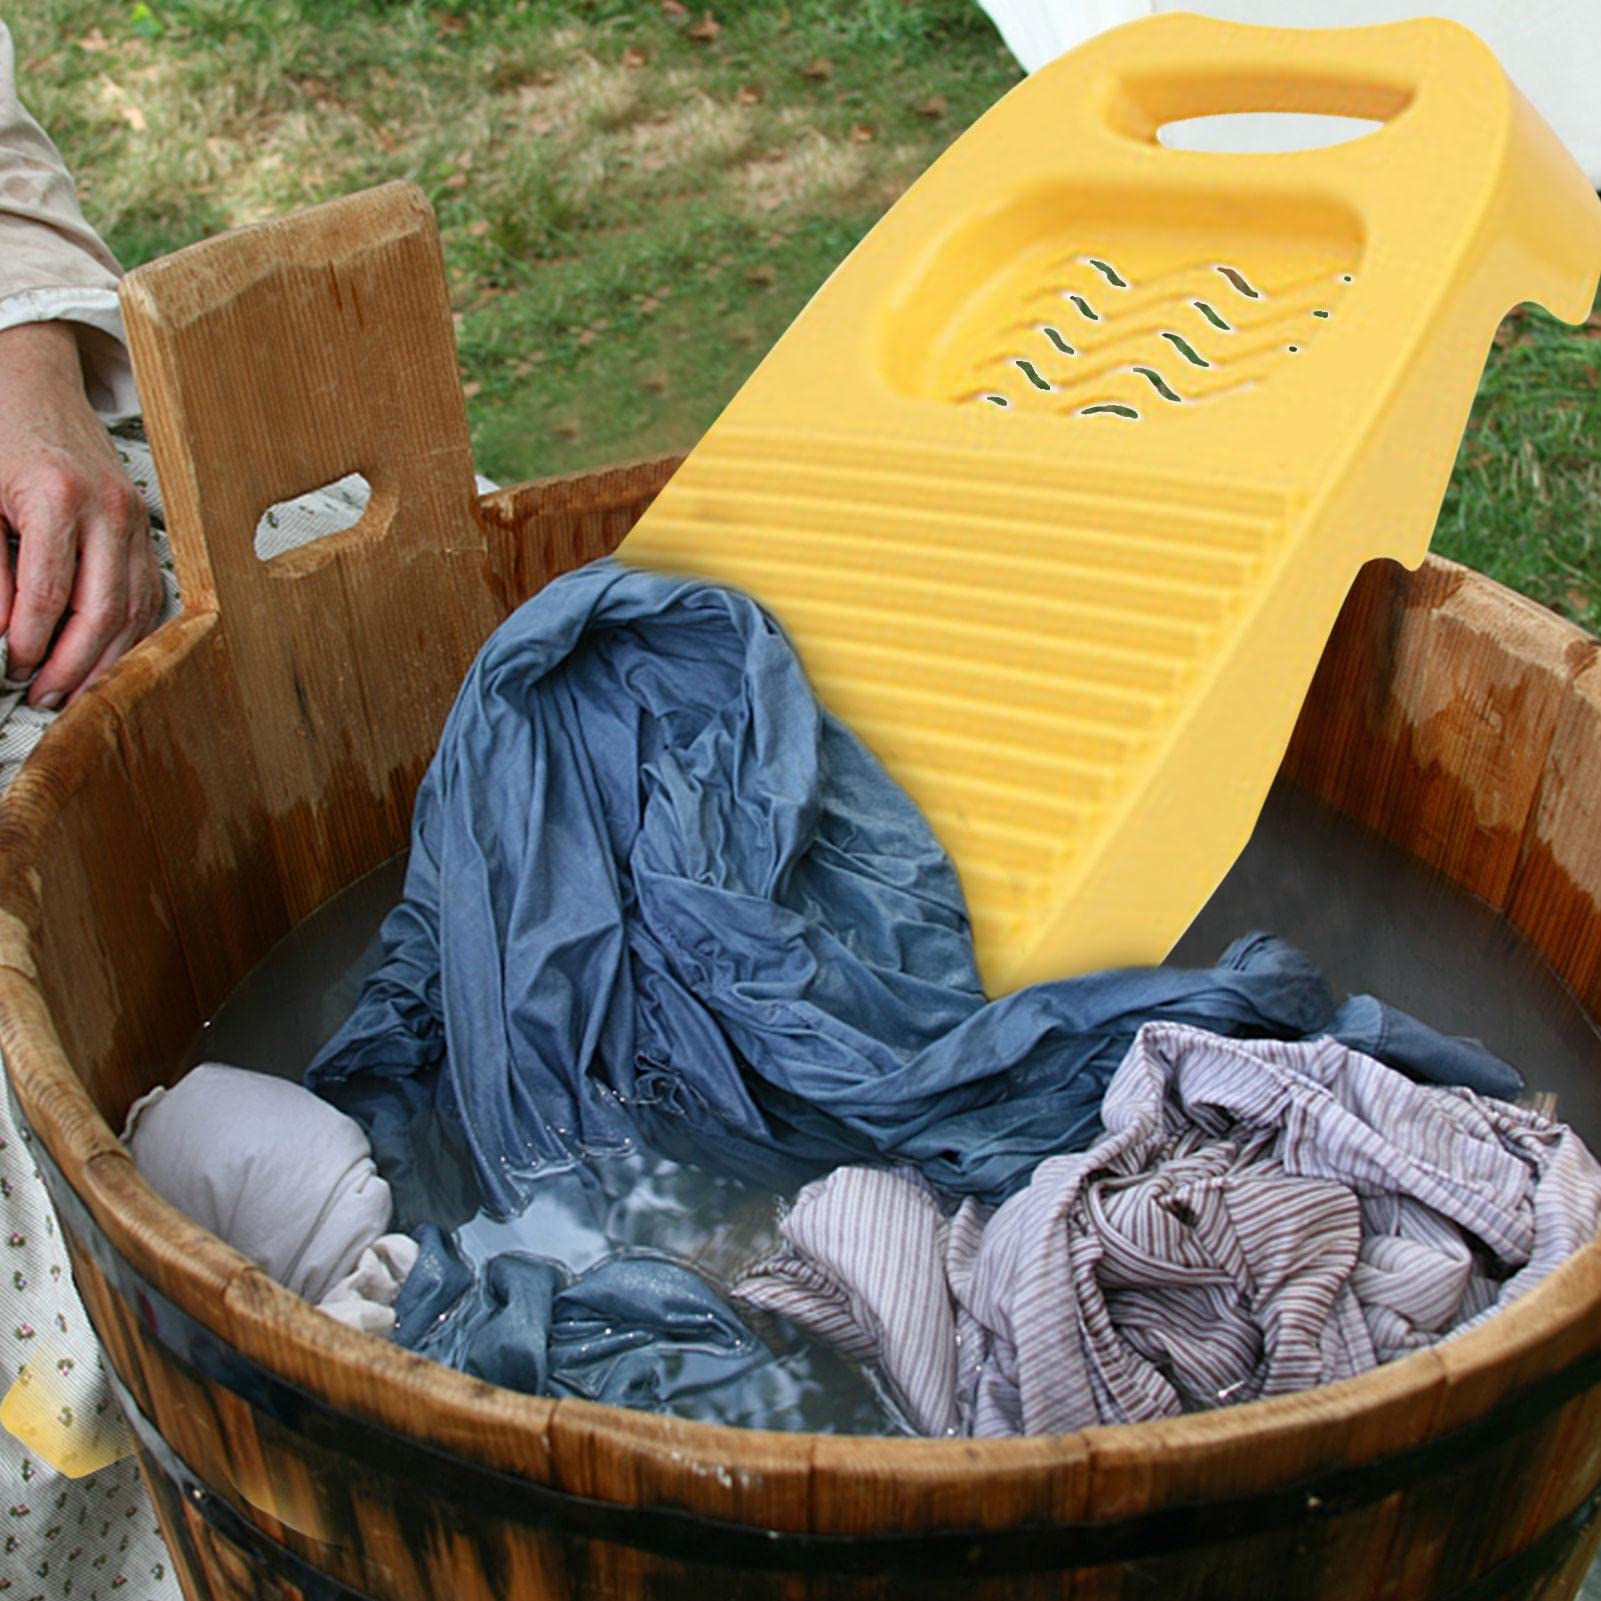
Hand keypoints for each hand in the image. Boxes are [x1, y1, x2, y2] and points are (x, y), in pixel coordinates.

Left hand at [0, 321, 158, 707]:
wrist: (36, 386)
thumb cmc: (1, 434)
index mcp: (58, 497)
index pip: (51, 595)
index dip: (31, 644)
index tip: (11, 668)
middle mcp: (108, 511)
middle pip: (103, 613)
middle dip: (73, 666)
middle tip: (42, 695)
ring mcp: (136, 522)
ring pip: (134, 613)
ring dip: (105, 661)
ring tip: (73, 690)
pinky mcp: (147, 531)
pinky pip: (147, 597)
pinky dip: (129, 636)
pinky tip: (106, 658)